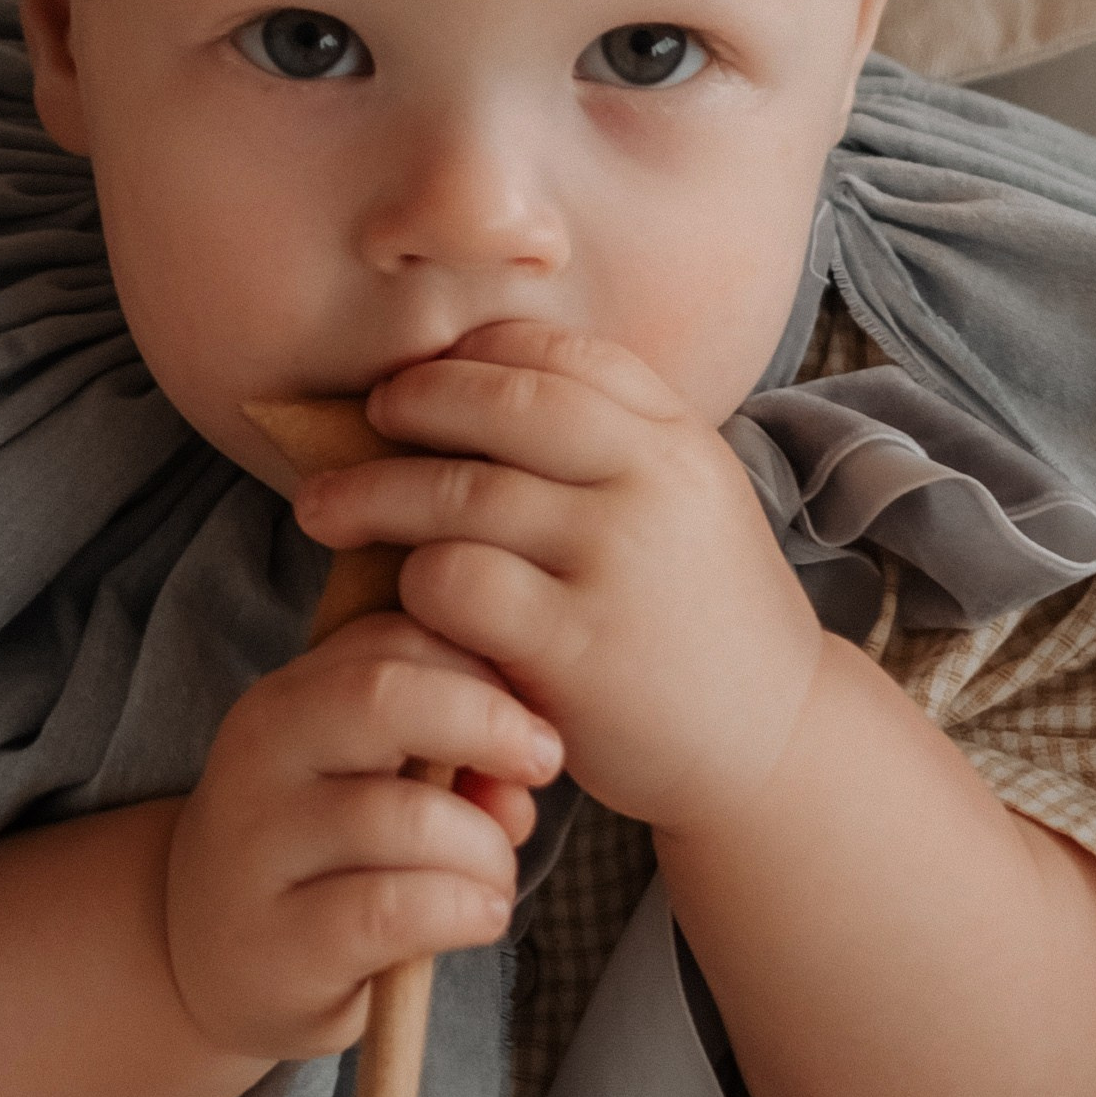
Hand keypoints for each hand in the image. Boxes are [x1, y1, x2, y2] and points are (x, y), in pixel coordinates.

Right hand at [163, 612, 559, 1062]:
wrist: (221, 961)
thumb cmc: (325, 858)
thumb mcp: (378, 783)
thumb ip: (449, 751)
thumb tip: (527, 763)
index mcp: (286, 702)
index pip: (392, 639)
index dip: (483, 669)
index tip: (527, 722)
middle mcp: (259, 761)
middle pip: (382, 697)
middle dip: (489, 723)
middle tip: (542, 764)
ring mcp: (259, 853)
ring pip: (406, 817)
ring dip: (487, 848)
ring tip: (496, 878)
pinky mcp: (282, 943)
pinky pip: (396, 909)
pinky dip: (465, 910)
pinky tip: (478, 919)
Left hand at [288, 325, 824, 833]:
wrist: (772, 743)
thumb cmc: (699, 619)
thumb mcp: (686, 504)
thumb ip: (608, 447)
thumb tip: (476, 379)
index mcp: (678, 440)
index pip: (561, 356)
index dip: (477, 353)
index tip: (426, 371)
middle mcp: (653, 486)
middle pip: (502, 404)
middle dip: (415, 400)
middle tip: (365, 419)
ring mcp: (616, 564)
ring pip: (460, 493)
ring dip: (373, 494)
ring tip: (322, 509)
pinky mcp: (576, 649)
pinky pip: (456, 585)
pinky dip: (411, 583)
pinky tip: (402, 597)